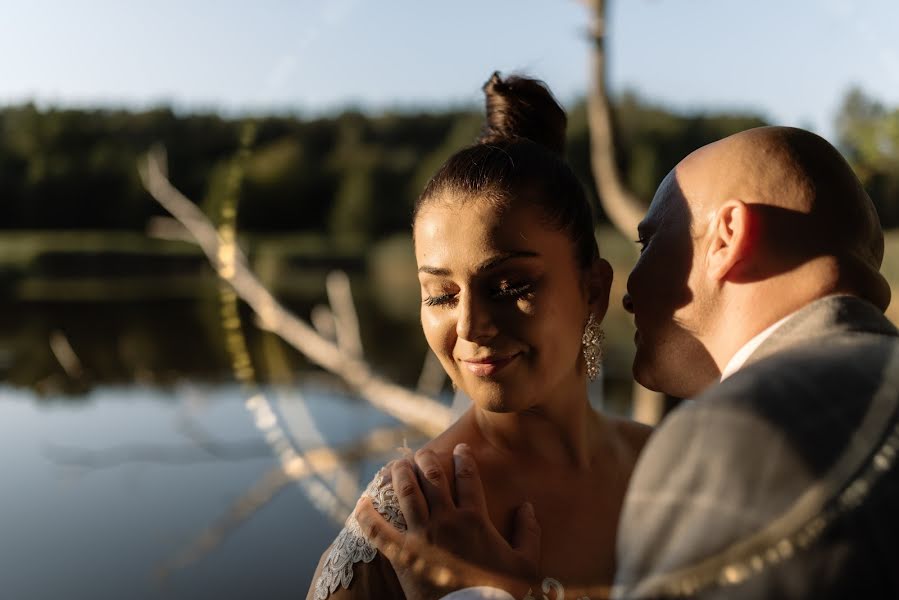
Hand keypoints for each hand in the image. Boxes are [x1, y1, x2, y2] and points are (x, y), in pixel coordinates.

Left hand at [355, 443, 540, 599]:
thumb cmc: (499, 592)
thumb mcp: (525, 563)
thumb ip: (528, 532)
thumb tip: (527, 506)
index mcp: (474, 518)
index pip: (467, 477)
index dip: (464, 459)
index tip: (460, 448)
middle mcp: (446, 520)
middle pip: (433, 477)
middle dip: (428, 459)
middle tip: (424, 452)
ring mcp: (421, 536)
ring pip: (407, 493)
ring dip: (401, 474)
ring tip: (399, 463)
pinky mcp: (402, 555)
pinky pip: (378, 531)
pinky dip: (367, 516)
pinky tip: (361, 502)